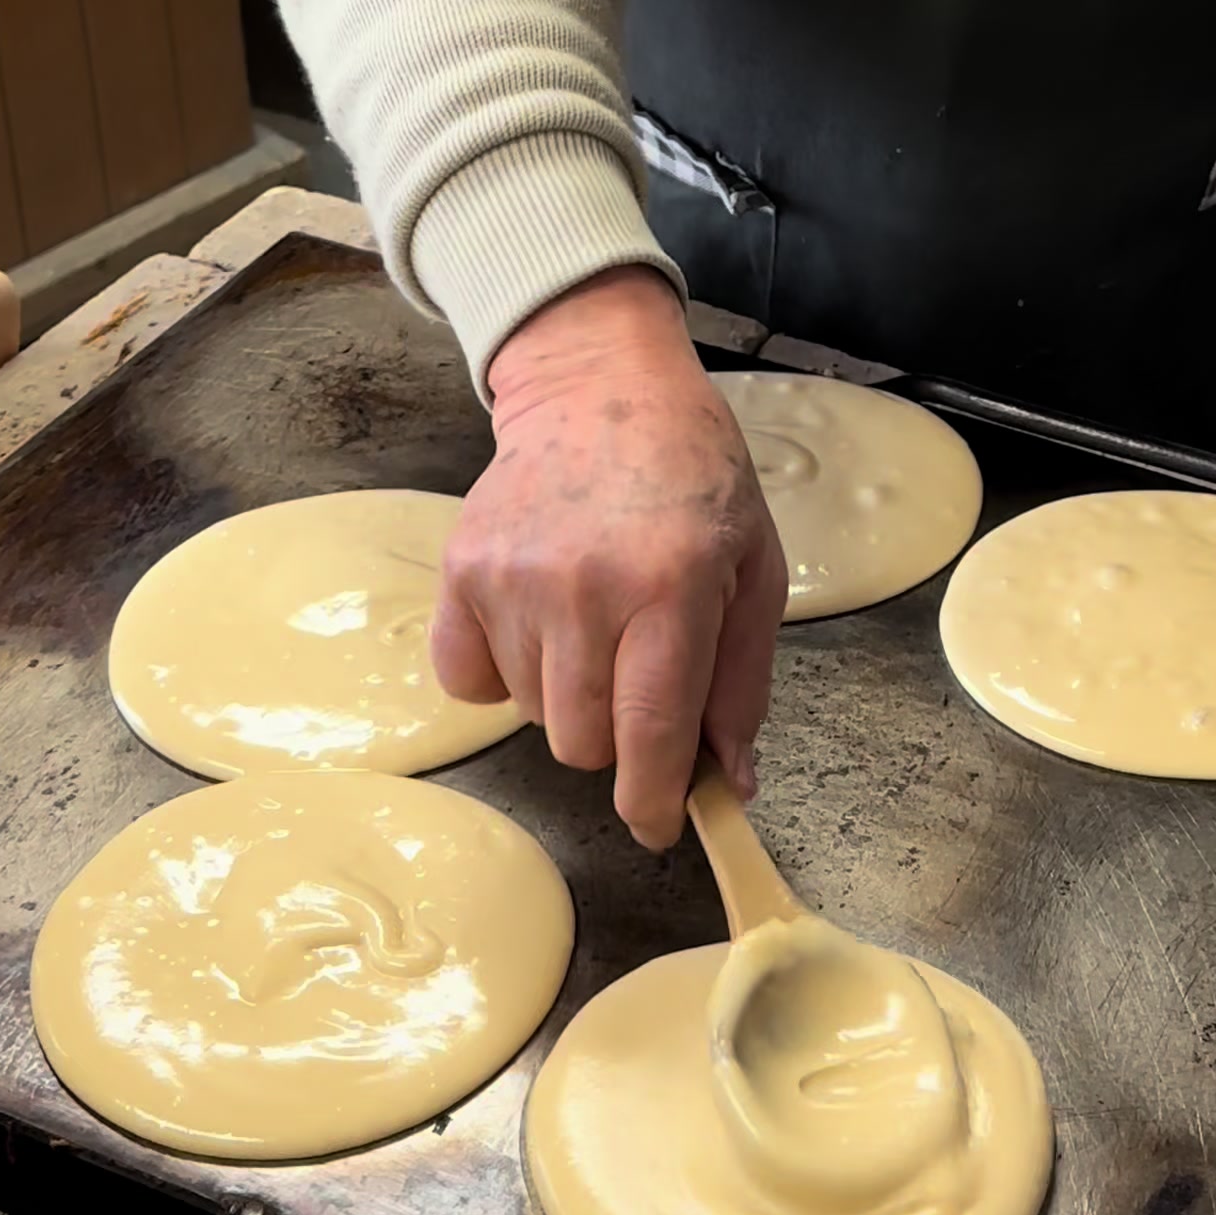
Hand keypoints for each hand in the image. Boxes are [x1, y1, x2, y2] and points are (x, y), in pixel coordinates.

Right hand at [431, 268, 788, 850]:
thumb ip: (742, 683)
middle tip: (636, 676)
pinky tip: (537, 624)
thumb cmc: (694, 479)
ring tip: (593, 624)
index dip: (654, 800)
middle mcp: (585, 587)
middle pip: (583, 743)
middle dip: (617, 739)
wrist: (601, 391)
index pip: (652, 735)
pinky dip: (500, 674)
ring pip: (531, 716)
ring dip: (565, 697)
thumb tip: (729, 783)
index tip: (658, 823)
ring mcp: (512, 579)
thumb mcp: (755, 568)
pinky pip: (466, 681)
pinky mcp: (460, 571)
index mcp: (673, 586)